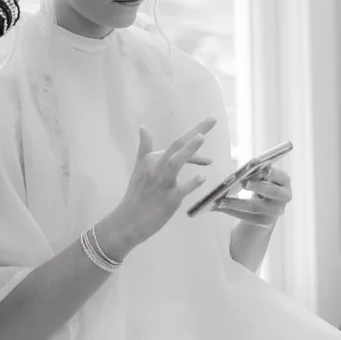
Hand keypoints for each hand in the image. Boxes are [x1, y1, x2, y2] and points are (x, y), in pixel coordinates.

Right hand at [104, 118, 216, 256]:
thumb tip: (143, 127)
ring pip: (175, 163)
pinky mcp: (168, 200)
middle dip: (196, 131)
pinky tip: (202, 178)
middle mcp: (157, 168)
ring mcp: (162, 184)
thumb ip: (144, 148)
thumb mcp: (139, 168)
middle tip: (213, 118)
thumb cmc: (137, 194)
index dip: (193, 132)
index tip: (209, 126)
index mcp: (152, 160)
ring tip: (201, 138)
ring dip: (188, 151)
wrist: (127, 221)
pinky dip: (191, 184)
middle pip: (177, 146)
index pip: (176, 143)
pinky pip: (181, 190)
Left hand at [214, 164, 291, 228]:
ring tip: (221, 200)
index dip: (275, 173)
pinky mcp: (264, 222)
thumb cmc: (262, 183)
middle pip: (271, 192)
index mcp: (285, 181)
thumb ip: (257, 173)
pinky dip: (232, 211)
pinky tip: (219, 207)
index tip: (265, 168)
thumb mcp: (263, 176)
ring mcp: (275, 211)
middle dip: (257, 186)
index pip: (282, 176)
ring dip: (236, 203)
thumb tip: (242, 171)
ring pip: (255, 207)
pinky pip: (247, 217)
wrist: (266, 205)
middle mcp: (284, 197)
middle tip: (243, 182)